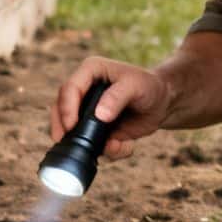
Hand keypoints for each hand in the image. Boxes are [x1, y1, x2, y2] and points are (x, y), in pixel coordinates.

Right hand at [51, 57, 172, 160]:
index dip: (66, 108)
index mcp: (90, 72)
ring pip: (68, 127)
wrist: (162, 103)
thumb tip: (99, 116)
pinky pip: (89, 141)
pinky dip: (105, 150)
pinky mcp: (93, 127)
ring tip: (111, 147)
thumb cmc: (149, 87)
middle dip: (62, 127)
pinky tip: (124, 146)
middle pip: (60, 108)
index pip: (69, 88)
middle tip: (65, 141)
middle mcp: (83, 90)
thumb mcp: (136, 86)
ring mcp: (86, 110)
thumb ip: (117, 97)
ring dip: (83, 142)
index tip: (71, 126)